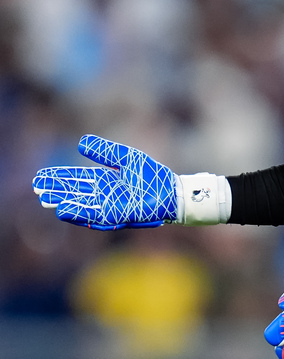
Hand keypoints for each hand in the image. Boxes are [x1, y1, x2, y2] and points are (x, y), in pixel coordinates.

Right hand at [32, 134, 178, 229]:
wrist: (171, 191)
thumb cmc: (151, 175)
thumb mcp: (126, 158)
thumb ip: (104, 152)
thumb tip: (80, 143)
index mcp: (105, 181)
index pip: (77, 179)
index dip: (58, 178)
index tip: (40, 177)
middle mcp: (104, 195)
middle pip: (75, 192)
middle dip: (56, 190)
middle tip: (36, 188)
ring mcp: (110, 206)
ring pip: (81, 204)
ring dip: (63, 202)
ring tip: (46, 200)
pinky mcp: (118, 215)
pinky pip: (94, 214)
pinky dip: (78, 212)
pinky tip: (64, 210)